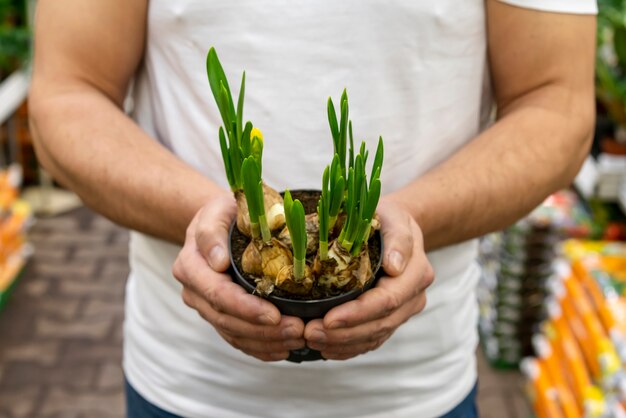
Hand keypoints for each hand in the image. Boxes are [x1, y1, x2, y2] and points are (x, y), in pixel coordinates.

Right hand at [173, 193, 304, 360]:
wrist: (218, 223)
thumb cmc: (223, 214)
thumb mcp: (216, 211)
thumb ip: (211, 232)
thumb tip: (217, 261)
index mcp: (190, 266)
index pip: (218, 294)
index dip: (246, 308)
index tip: (275, 315)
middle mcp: (194, 292)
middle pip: (227, 320)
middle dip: (263, 330)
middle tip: (297, 330)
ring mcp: (205, 307)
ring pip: (233, 334)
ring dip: (266, 341)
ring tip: (297, 338)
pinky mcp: (219, 316)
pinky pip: (238, 339)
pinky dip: (260, 347)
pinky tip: (284, 348)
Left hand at [304, 198, 433, 359]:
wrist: (397, 228)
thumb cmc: (390, 219)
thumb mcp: (395, 217)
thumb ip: (398, 239)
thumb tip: (395, 266)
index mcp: (416, 274)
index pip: (386, 301)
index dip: (357, 313)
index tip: (328, 318)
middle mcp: (413, 298)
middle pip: (379, 324)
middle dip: (344, 333)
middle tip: (310, 332)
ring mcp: (403, 311)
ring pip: (374, 336)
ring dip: (342, 343)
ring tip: (312, 339)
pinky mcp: (390, 319)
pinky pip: (371, 340)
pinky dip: (348, 347)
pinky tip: (326, 347)